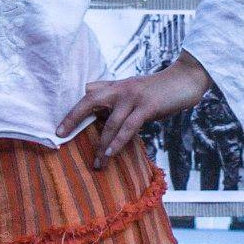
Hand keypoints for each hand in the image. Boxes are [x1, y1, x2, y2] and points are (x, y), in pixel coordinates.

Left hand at [58, 51, 212, 168]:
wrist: (185, 80)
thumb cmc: (159, 87)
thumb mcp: (133, 86)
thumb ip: (114, 90)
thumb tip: (90, 93)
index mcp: (117, 86)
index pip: (88, 95)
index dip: (72, 111)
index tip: (59, 129)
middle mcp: (121, 89)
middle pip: (91, 102)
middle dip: (74, 119)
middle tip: (61, 136)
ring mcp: (134, 97)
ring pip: (111, 122)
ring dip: (102, 144)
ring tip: (97, 163)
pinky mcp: (147, 107)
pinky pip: (128, 127)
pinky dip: (118, 141)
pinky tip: (111, 153)